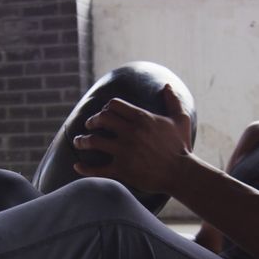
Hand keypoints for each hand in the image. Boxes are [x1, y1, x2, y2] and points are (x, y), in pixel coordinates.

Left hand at [72, 84, 192, 192]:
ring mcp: (124, 152)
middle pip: (101, 119)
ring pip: (94, 141)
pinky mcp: (122, 170)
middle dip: (92, 121)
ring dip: (82, 140)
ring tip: (78, 141)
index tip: (104, 114)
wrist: (181, 173)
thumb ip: (173, 100)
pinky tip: (77, 166)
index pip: (113, 105)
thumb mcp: (180, 120)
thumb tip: (166, 85)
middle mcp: (130, 132)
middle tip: (89, 125)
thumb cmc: (181, 146)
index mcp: (141, 118)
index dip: (106, 108)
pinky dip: (84, 168)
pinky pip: (97, 169)